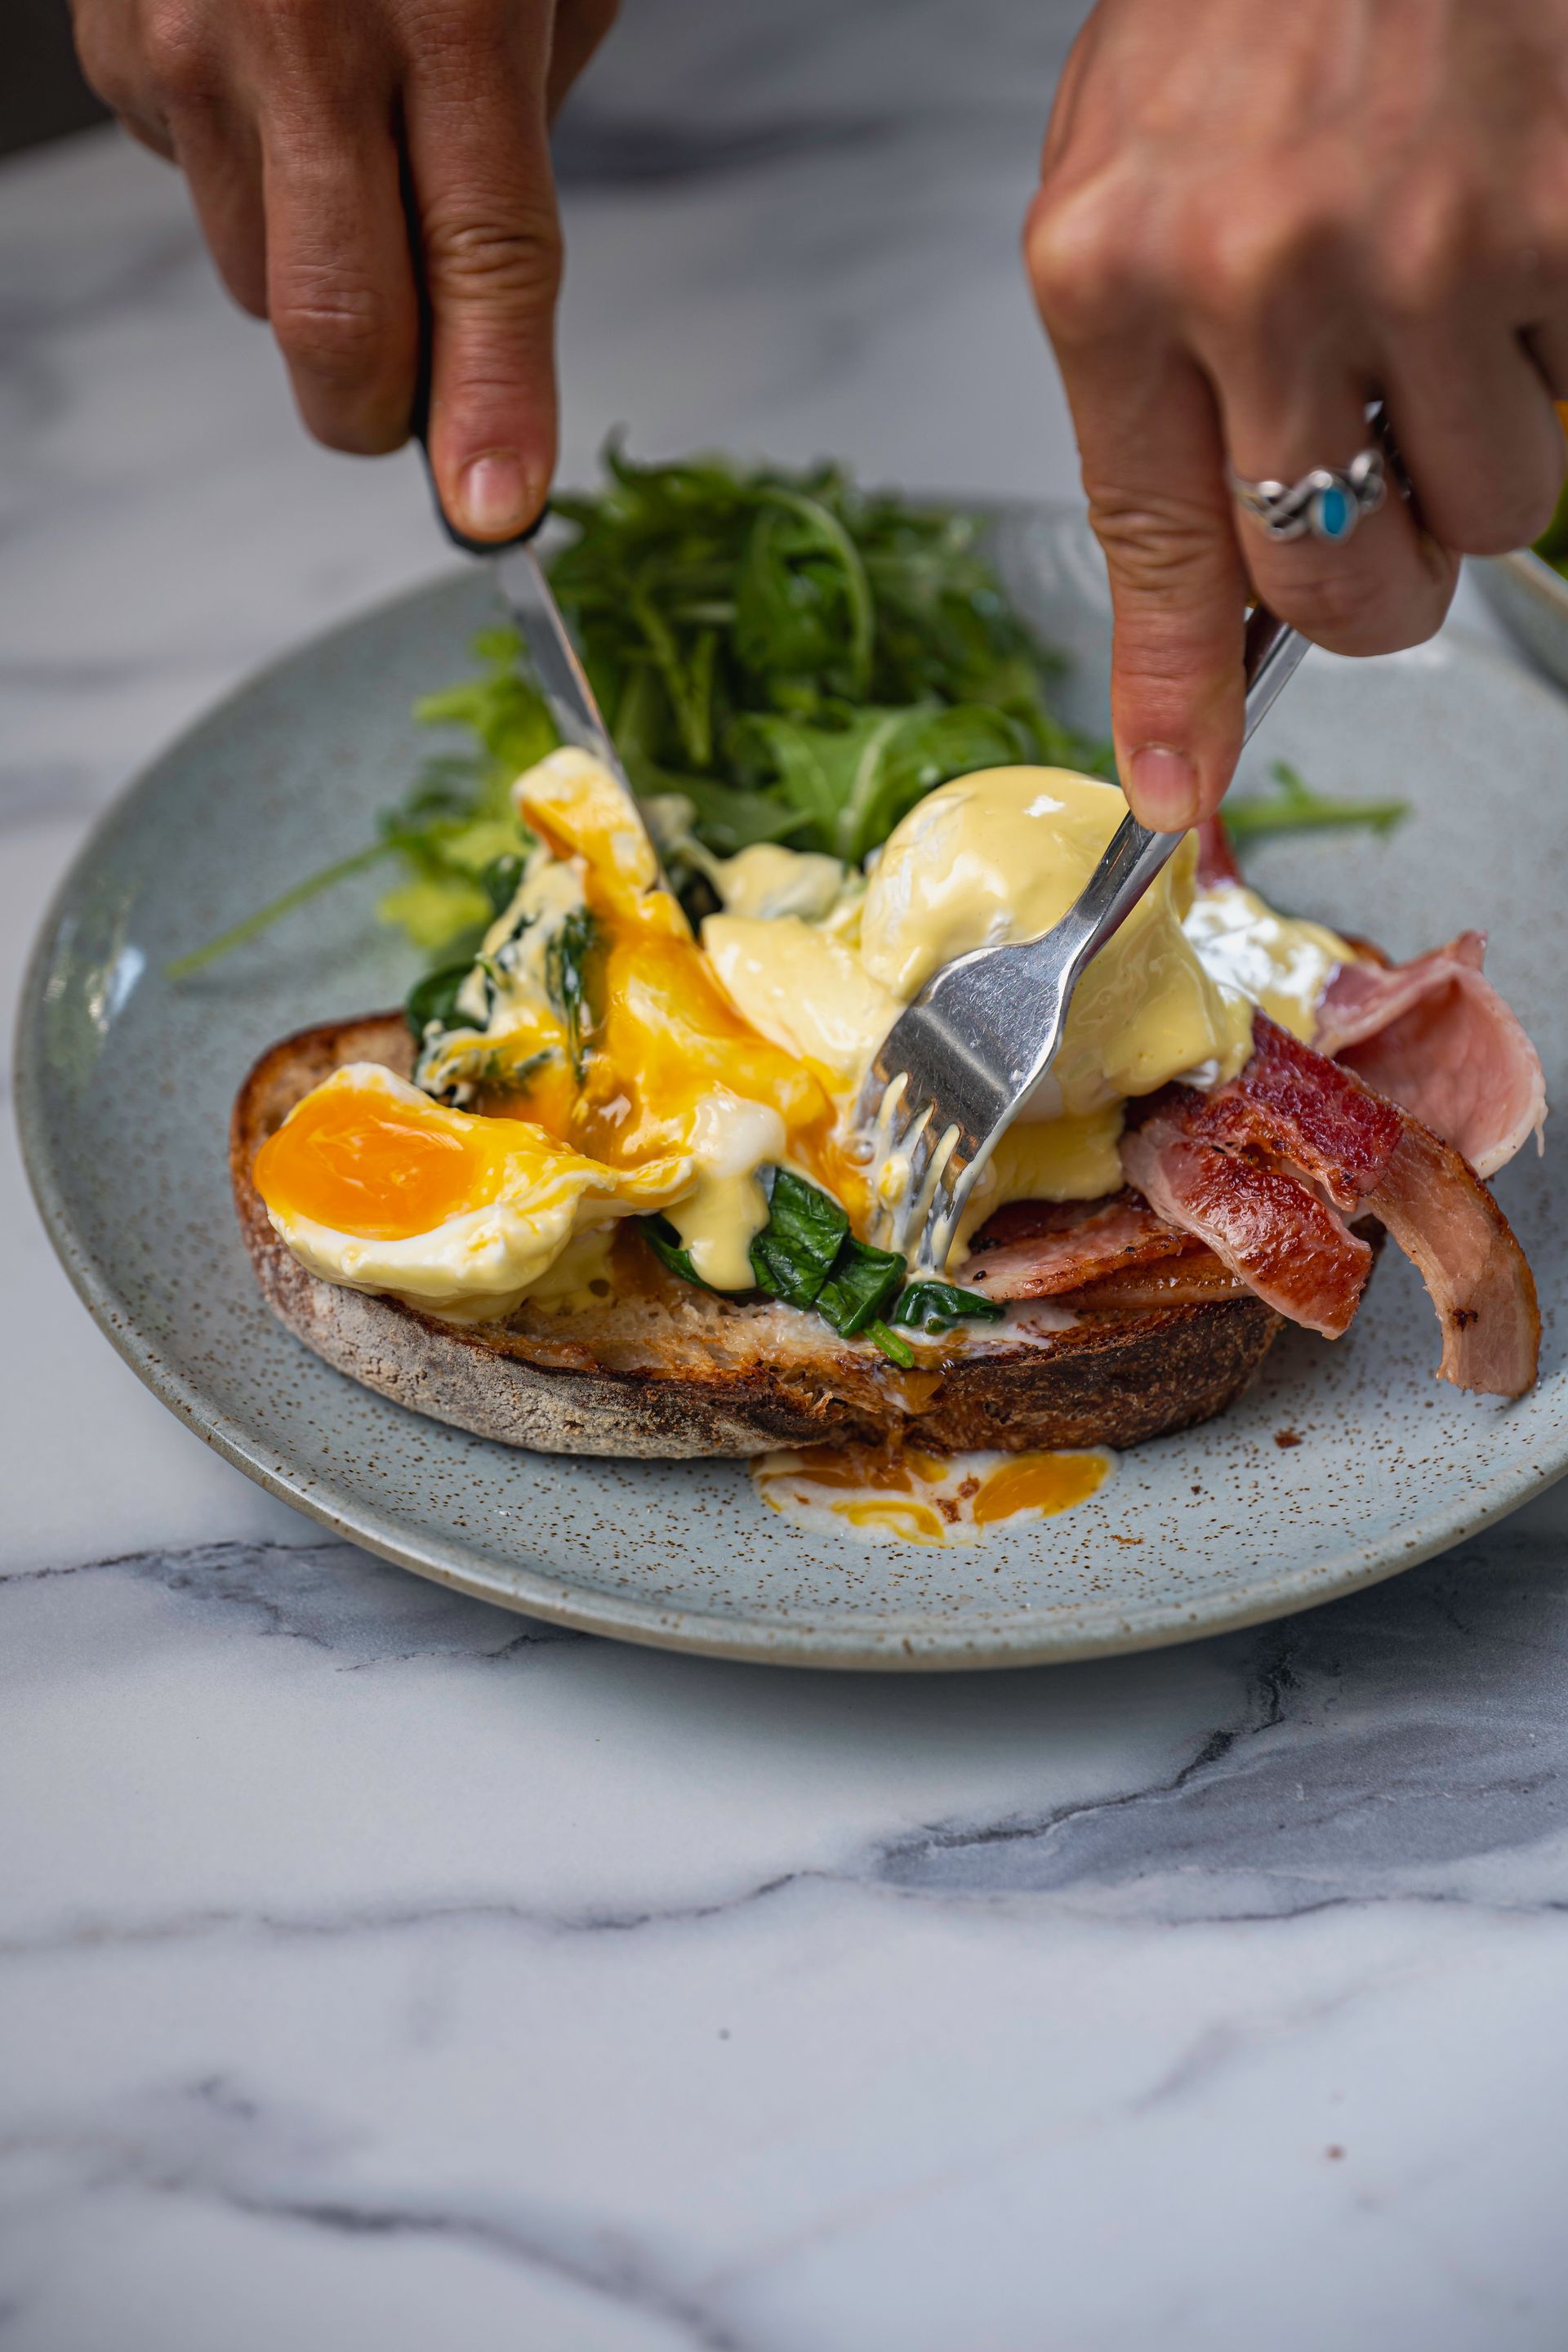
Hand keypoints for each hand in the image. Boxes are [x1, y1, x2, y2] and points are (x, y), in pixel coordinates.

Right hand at [73, 0, 618, 539]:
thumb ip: (522, 129)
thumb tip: (480, 318)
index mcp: (450, 11)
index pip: (484, 261)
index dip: (492, 406)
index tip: (497, 513)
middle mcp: (302, 37)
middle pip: (333, 330)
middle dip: (381, 411)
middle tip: (417, 410)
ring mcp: (185, 49)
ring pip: (260, 286)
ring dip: (320, 277)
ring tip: (350, 145)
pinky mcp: (113, 56)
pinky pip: (198, 196)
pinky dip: (251, 180)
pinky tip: (273, 75)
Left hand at [1025, 0, 1567, 825]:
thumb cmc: (1234, 4)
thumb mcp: (1120, 205)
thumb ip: (1146, 416)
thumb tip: (1191, 635)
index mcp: (1117, 274)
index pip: (1159, 558)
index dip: (1185, 693)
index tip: (1185, 788)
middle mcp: (1269, 273)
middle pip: (1349, 582)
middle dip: (1373, 592)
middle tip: (1373, 515)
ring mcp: (1435, 242)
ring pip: (1498, 509)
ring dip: (1477, 466)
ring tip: (1437, 332)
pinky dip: (1553, 355)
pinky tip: (1497, 249)